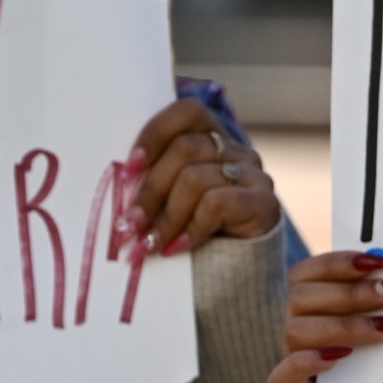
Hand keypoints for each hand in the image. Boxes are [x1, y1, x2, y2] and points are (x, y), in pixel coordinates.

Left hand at [121, 96, 280, 254]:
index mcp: (212, 136)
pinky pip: (215, 204)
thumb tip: (119, 185)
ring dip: (165, 217)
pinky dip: (189, 229)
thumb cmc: (195, 229)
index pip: (186, 111)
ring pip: (195, 179)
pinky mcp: (263, 202)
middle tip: (128, 224)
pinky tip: (175, 248)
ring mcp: (253, 173)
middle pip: (184, 149)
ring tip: (147, 244)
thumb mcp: (171, 199)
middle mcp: (236, 149)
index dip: (154, 134)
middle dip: (149, 190)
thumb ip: (154, 181)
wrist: (237, 271)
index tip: (128, 170)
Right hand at [269, 248, 382, 382]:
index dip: (340, 262)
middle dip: (353, 292)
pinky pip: (282, 377)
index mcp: (310, 302)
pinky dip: (307, 363)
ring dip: (344, 326)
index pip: (308, 272)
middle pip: (302, 297)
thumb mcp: (381, 325)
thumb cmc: (379, 362)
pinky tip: (337, 358)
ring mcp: (290, 359)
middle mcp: (295, 326)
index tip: (382, 262)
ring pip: (297, 331)